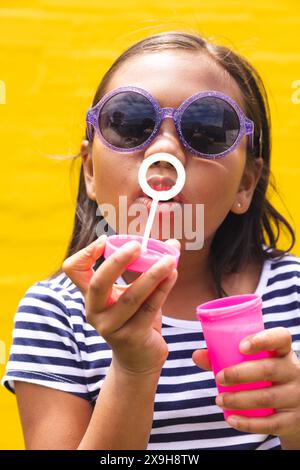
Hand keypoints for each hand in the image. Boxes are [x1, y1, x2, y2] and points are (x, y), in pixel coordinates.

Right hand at [62, 235, 179, 375]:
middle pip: (98, 283)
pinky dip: (163, 289)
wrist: (139, 359)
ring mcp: (111, 326)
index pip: (73, 270)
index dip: (85, 253)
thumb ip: (149, 267)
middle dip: (118, 261)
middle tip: (138, 245)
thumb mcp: (135, 291)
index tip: (106, 240)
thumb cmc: (135, 318)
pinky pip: (149, 309)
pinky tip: (173, 275)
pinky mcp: (131, 337)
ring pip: (131, 297)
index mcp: (91, 295)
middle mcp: (95, 311)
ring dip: (152, 275)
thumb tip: (172, 244)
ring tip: (169, 259)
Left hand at [192, 327, 299, 440]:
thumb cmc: (266, 378)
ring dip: (239, 399)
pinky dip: (248, 423)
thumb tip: (197, 355)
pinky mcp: (292, 420)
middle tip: (219, 378)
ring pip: (267, 398)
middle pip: (268, 369)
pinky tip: (231, 419)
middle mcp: (293, 372)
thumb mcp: (255, 364)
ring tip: (220, 400)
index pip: (280, 337)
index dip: (262, 339)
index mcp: (283, 352)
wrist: (295, 410)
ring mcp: (296, 396)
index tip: (241, 346)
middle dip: (239, 374)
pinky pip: (270, 423)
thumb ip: (225, 357)